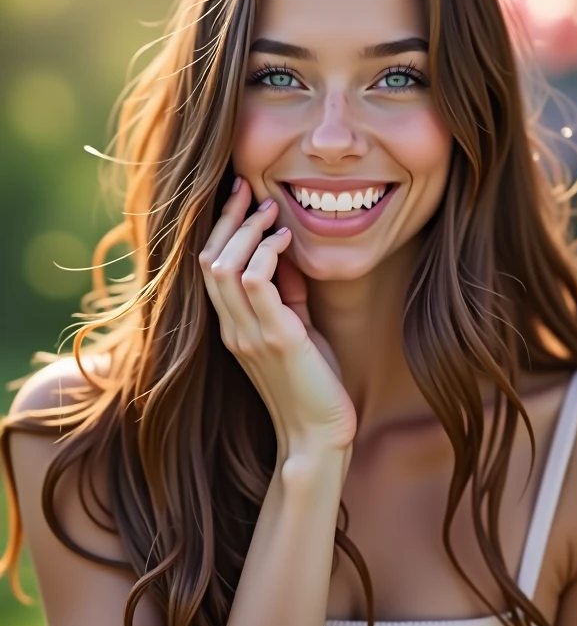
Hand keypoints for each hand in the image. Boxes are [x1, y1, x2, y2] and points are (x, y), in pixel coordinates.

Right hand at [199, 178, 357, 460]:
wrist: (318, 438)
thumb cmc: (312, 385)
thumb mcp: (296, 331)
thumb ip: (286, 296)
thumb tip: (288, 254)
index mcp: (232, 327)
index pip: (209, 267)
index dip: (221, 228)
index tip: (241, 196)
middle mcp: (232, 329)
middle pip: (208, 259)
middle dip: (228, 218)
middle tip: (248, 188)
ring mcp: (249, 334)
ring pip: (224, 266)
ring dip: (247, 230)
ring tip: (270, 210)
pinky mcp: (275, 338)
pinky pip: (255, 282)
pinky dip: (267, 252)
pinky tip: (286, 239)